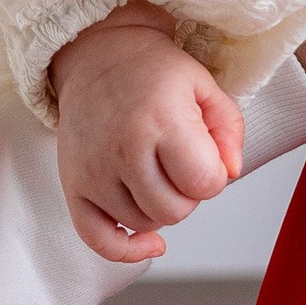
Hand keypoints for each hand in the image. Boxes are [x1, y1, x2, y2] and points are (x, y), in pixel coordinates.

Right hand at [52, 4, 243, 263]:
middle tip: (181, 164)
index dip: (214, 177)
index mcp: (161, 122)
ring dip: (160, 208)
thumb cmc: (154, 71)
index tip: (206, 157)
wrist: (97, 55)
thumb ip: (229, 129)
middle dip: (188, 194)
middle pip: (175, 210)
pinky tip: (150, 244)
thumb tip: (232, 172)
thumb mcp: (205, 85)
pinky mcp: (74, 186)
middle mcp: (123, 150)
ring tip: (157, 172)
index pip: (204, 184)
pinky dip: (126, 250)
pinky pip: (98, 239)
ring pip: (143, 223)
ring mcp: (94, 171)